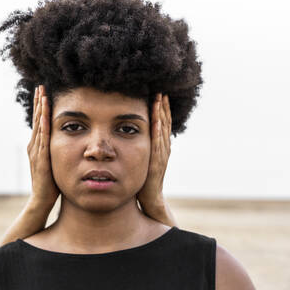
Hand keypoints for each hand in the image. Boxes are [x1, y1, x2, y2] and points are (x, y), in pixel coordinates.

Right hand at [27, 85, 60, 210]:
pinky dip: (43, 125)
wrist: (42, 200)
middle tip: (40, 85)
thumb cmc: (51, 184)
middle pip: (37, 119)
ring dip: (40, 109)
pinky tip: (45, 114)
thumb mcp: (55, 163)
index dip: (41, 107)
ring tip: (42, 94)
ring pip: (38, 125)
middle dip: (39, 102)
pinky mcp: (41, 158)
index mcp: (37, 146)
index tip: (44, 92)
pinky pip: (42, 138)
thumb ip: (56, 152)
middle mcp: (34, 146)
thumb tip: (67, 143)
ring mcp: (36, 151)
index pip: (40, 122)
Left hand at [136, 93, 171, 216]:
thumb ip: (136, 146)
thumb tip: (124, 134)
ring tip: (160, 99)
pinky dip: (159, 133)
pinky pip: (158, 145)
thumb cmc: (141, 179)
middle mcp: (162, 149)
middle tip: (161, 90)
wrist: (149, 199)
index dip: (160, 109)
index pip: (160, 123)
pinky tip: (157, 122)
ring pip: (163, 131)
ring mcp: (161, 156)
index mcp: (158, 146)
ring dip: (162, 115)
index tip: (157, 94)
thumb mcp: (138, 158)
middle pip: (164, 123)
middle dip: (162, 107)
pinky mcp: (157, 164)